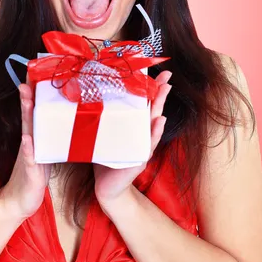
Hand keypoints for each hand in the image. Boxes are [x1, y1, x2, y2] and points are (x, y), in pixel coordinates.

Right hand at [0, 76, 50, 221]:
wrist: (19, 201)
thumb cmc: (34, 175)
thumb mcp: (45, 152)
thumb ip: (52, 136)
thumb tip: (64, 120)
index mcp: (35, 137)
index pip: (34, 111)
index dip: (34, 93)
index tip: (35, 72)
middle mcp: (29, 143)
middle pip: (28, 115)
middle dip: (28, 96)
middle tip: (27, 77)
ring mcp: (27, 156)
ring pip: (27, 131)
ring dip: (26, 114)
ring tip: (26, 97)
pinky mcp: (30, 172)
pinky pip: (29, 158)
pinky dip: (27, 148)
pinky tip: (27, 139)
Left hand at [93, 70, 172, 205]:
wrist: (107, 188)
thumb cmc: (106, 161)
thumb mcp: (105, 136)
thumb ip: (105, 120)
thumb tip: (94, 96)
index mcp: (134, 128)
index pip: (144, 105)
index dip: (152, 89)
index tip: (158, 73)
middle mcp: (141, 135)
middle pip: (154, 111)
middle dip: (161, 93)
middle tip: (167, 77)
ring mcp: (142, 147)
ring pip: (153, 125)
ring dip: (159, 108)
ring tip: (165, 91)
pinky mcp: (139, 160)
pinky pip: (148, 144)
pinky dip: (154, 133)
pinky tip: (159, 121)